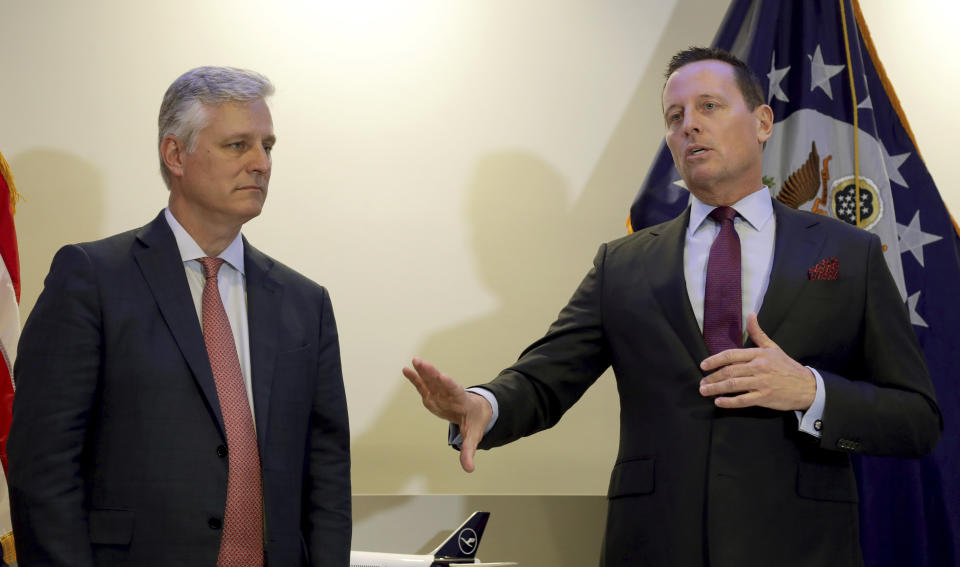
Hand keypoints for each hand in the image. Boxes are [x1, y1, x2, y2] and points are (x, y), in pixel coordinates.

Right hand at [402, 357, 492, 471]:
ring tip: (415, 361)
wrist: (476, 410)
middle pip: (440, 382)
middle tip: (423, 363)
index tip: (444, 377)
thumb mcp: (473, 437)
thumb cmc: (474, 422)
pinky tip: (406, 369)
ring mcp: (440, 392)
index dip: (450, 385)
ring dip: (423, 371)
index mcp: (461, 401)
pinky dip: (415, 377)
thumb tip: (469, 470)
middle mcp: (450, 394)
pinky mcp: (432, 394)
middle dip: (432, 373)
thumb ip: (469, 451)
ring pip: (431, 380)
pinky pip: (423, 384)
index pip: (455, 391)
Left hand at [698, 313, 815, 410]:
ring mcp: (762, 383)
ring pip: (733, 385)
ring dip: (716, 389)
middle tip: (702, 382)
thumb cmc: (787, 366)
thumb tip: (750, 314)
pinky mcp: (765, 397)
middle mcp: (759, 367)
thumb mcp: (773, 347)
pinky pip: (743, 400)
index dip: (714, 360)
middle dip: (712, 377)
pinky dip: (729, 402)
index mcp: (759, 354)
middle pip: (729, 371)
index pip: (731, 355)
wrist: (807, 386)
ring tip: (705, 391)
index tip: (703, 365)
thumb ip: (758, 333)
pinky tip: (719, 402)